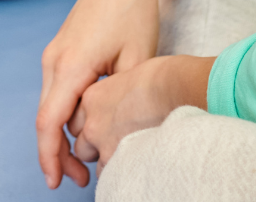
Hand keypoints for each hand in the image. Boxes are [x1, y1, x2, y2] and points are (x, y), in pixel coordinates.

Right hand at [36, 0, 166, 187]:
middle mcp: (54, 59)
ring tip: (89, 159)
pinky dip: (67, 114)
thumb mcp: (137, 62)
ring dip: (64, 134)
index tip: (55, 182)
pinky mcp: (61, 50)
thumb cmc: (134, 14)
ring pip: (51, 105)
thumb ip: (117, 100)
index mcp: (70, 64)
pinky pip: (58, 90)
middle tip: (81, 180)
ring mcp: (54, 53)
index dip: (50, 155)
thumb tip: (104, 136)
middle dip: (59, 153)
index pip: (50, 121)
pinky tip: (87, 128)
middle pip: (47, 118)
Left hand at [67, 55, 211, 171]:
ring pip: (96, 164)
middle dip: (97, 148)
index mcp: (93, 98)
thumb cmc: (163, 80)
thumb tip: (124, 107)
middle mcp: (92, 122)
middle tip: (122, 144)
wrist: (175, 92)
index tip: (110, 129)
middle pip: (83, 145)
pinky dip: (122, 173)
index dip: (95, 128)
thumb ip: (117, 98)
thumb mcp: (128, 78)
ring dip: (110, 162)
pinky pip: (112, 176)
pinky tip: (141, 163)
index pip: (80, 122)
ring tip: (135, 154)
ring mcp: (103, 144)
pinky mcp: (117, 160)